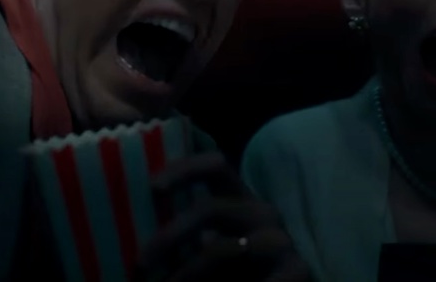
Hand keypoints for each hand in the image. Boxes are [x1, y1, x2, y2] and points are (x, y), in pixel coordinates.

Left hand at [136, 152, 310, 281]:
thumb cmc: (240, 270)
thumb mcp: (216, 246)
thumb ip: (189, 237)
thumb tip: (137, 238)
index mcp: (241, 197)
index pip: (216, 164)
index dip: (184, 169)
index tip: (152, 187)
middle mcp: (263, 212)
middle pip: (210, 208)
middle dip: (169, 236)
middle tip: (141, 264)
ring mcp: (282, 242)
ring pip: (222, 250)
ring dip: (186, 275)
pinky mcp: (297, 272)